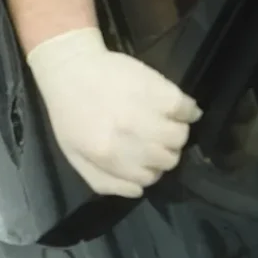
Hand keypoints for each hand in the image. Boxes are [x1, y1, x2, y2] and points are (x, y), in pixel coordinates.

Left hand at [27, 27, 202, 197]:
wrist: (70, 67)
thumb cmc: (70, 112)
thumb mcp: (74, 153)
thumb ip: (103, 180)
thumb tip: (138, 190)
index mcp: (107, 155)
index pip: (148, 178)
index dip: (149, 169)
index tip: (145, 157)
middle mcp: (128, 136)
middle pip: (168, 159)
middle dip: (163, 152)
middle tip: (154, 139)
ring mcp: (145, 112)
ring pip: (180, 137)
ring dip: (176, 132)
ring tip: (165, 123)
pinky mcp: (157, 88)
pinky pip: (186, 109)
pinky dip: (188, 111)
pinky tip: (176, 108)